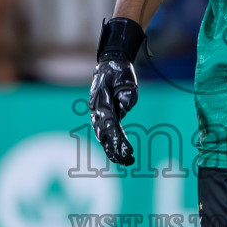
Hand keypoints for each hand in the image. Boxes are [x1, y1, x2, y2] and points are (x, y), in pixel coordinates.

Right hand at [89, 17, 145, 166]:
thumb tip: (125, 107)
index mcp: (102, 105)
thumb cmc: (119, 73)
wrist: (110, 65)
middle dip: (115, 150)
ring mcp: (99, 115)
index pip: (111, 127)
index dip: (118, 140)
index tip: (129, 151)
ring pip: (104, 137)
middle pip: (105, 136)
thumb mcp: (127, 81)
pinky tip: (119, 155)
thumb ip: (127, 95)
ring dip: (113, 150)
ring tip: (126, 162)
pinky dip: (112, 144)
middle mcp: (97, 113)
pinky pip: (106, 133)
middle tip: (129, 161)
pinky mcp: (104, 116)